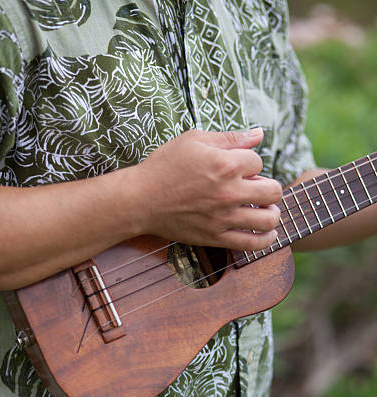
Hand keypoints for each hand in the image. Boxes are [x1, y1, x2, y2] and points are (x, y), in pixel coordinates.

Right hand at [133, 128, 281, 250]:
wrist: (141, 199)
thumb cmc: (164, 166)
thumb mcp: (194, 139)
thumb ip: (230, 137)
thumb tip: (259, 133)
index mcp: (225, 164)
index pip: (259, 162)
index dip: (250, 163)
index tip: (238, 167)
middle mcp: (229, 192)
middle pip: (274, 191)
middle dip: (269, 187)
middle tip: (258, 188)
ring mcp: (224, 218)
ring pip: (269, 219)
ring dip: (272, 212)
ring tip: (266, 209)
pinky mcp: (216, 237)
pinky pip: (252, 244)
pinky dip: (267, 239)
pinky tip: (269, 233)